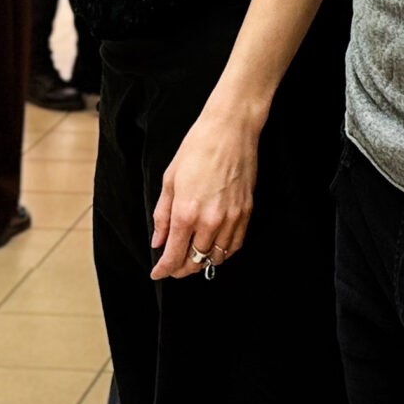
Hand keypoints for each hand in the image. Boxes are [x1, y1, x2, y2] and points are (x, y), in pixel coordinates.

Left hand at [150, 99, 258, 278]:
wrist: (230, 130)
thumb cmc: (197, 149)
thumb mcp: (170, 180)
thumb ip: (162, 216)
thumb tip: (158, 241)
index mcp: (185, 213)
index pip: (174, 256)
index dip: (163, 270)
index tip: (157, 273)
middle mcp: (210, 221)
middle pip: (195, 261)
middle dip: (180, 269)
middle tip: (172, 267)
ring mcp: (231, 219)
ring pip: (217, 257)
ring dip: (202, 262)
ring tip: (192, 258)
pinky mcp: (246, 213)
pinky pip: (235, 245)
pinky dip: (223, 252)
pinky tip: (214, 248)